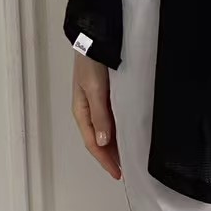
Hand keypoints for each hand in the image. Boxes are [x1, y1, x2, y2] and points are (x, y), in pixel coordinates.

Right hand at [72, 52, 121, 178]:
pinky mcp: (107, 97)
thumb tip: (102, 142)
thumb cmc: (91, 62)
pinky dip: (119, 132)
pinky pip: (112, 121)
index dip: (105, 160)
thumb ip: (100, 116)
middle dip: (110, 157)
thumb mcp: (95, 90)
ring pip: (106, 132)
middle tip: (126, 170)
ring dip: (115, 146)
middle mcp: (89, 111)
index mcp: (81, 112)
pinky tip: (128, 135)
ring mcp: (98, 105)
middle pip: (99, 141)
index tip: (118, 173)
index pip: (93, 144)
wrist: (96, 38)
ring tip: (129, 158)